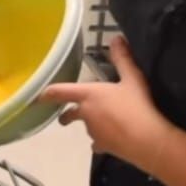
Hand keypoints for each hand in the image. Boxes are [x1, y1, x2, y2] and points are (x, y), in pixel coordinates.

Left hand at [40, 36, 175, 173]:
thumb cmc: (136, 105)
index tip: (38, 96)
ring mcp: (92, 132)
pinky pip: (98, 143)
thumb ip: (123, 59)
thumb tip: (116, 38)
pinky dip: (101, 141)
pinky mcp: (102, 147)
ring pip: (86, 127)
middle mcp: (85, 113)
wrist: (147, 140)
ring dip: (91, 125)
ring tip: (105, 122)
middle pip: (69, 114)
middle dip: (66, 116)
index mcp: (88, 94)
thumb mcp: (133, 79)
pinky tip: (111, 140)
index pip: (60, 92)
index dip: (47, 93)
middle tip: (65, 118)